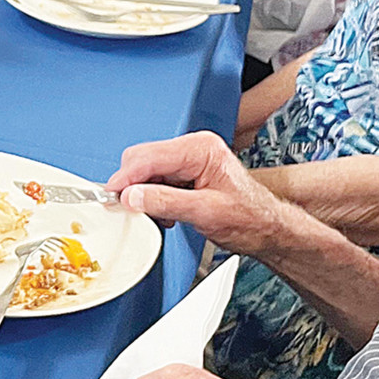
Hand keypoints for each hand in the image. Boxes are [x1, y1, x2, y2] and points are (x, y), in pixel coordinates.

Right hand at [107, 132, 288, 259]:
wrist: (268, 229)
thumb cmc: (250, 219)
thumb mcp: (206, 213)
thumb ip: (165, 202)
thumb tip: (132, 196)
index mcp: (201, 149)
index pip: (149, 157)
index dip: (125, 178)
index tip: (110, 196)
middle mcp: (194, 148)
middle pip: (142, 160)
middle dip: (133, 186)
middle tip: (132, 210)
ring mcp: (189, 159)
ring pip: (146, 171)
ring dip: (144, 195)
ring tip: (161, 216)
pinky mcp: (185, 172)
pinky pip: (155, 180)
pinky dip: (153, 198)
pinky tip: (166, 212)